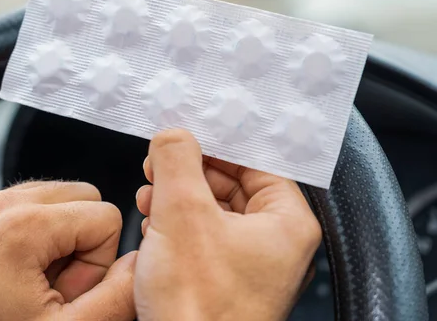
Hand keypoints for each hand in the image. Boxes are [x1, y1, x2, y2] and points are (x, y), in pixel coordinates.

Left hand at [0, 182, 135, 320]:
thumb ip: (117, 296)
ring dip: (56, 236)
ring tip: (31, 281)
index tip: (68, 292)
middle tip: (52, 286)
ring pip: (52, 196)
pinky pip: (19, 204)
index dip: (98, 261)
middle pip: (81, 195)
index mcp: (21, 226)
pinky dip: (29, 233)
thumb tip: (142, 265)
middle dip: (80, 241)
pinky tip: (13, 273)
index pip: (106, 215)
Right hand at [134, 129, 321, 320]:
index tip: (189, 133)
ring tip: (150, 192)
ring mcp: (249, 264)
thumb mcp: (182, 213)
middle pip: (232, 183)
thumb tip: (173, 135)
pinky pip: (203, 236)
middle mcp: (275, 243)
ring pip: (213, 209)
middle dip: (189, 171)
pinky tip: (154, 223)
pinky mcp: (224, 279)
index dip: (219, 143)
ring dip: (178, 196)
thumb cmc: (199, 310)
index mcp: (286, 223)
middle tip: (160, 162)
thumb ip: (177, 160)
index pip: (257, 162)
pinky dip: (177, 224)